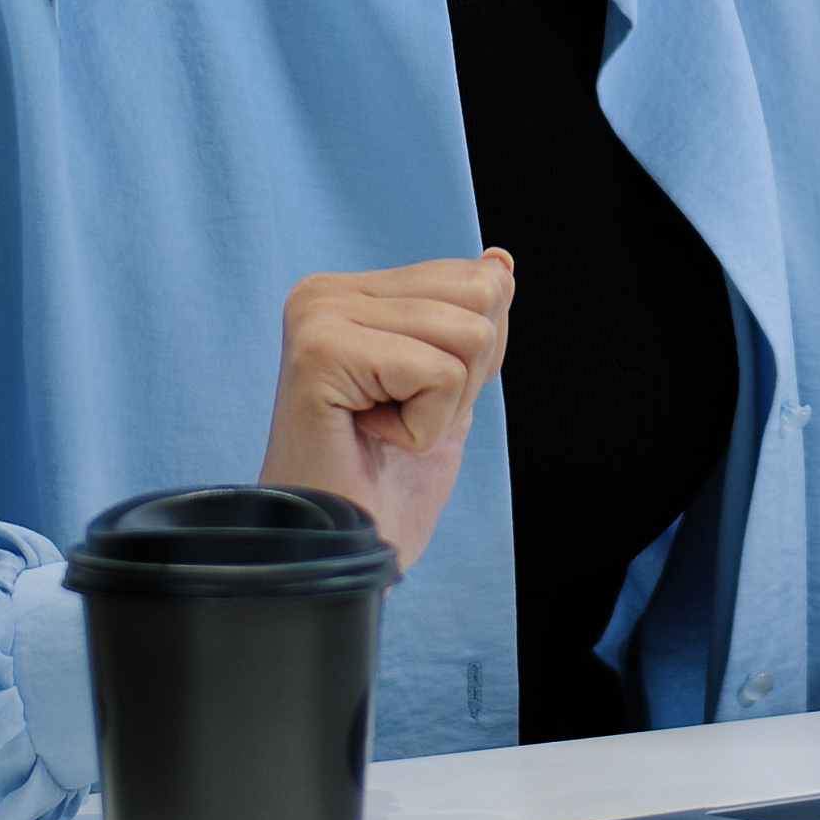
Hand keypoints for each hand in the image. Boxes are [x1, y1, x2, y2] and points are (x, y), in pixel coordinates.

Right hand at [259, 250, 515, 566]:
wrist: (338, 559)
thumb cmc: (381, 490)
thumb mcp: (447, 393)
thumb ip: (468, 321)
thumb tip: (501, 260)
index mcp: (352, 293)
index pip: (474, 280)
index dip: (473, 357)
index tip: (409, 403)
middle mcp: (325, 293)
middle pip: (481, 297)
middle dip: (465, 378)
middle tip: (397, 421)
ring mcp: (318, 317)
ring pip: (468, 334)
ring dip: (443, 408)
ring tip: (381, 431)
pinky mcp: (320, 352)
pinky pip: (438, 374)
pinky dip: (424, 429)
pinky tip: (369, 440)